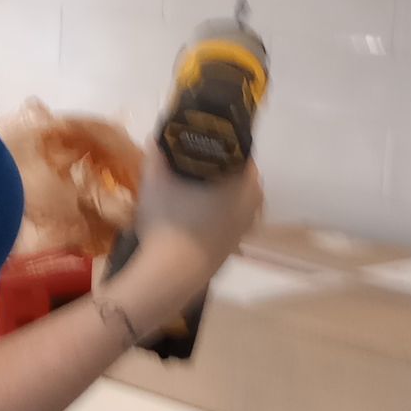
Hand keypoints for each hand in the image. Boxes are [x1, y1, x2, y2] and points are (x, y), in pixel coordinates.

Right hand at [119, 152, 264, 326]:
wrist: (172, 273)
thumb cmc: (169, 220)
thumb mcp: (156, 179)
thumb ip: (158, 152)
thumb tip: (158, 137)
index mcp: (244, 177)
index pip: (237, 145)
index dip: (215, 139)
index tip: (195, 138)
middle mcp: (255, 198)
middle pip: (235, 169)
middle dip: (214, 162)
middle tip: (188, 158)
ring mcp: (248, 222)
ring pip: (234, 193)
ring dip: (216, 185)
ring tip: (189, 183)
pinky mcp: (237, 240)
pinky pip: (230, 213)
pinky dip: (216, 207)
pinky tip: (194, 209)